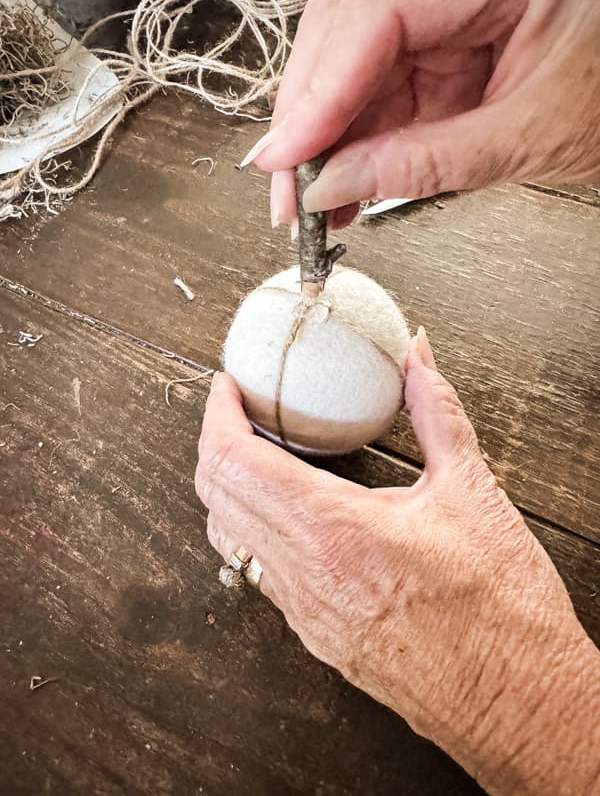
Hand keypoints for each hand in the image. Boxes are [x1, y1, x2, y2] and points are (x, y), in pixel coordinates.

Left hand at [195, 330, 599, 795]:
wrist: (518, 702)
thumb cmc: (502, 607)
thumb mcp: (472, 491)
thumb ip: (435, 410)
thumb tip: (418, 356)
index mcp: (335, 533)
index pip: (236, 463)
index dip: (218, 415)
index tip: (227, 387)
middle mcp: (306, 578)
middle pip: (217, 497)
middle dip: (217, 442)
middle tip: (240, 410)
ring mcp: (304, 614)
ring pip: (229, 538)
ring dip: (230, 487)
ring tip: (259, 452)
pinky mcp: (315, 637)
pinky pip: (259, 573)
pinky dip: (255, 527)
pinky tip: (289, 511)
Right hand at [240, 0, 599, 228]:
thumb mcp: (526, 134)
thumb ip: (425, 163)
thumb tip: (339, 186)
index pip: (372, 18)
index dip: (317, 96)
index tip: (284, 159)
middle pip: (342, 40)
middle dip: (307, 125)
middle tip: (289, 193)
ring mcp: (440, 17)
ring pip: (349, 72)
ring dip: (324, 145)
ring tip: (313, 204)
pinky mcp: (437, 53)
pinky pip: (377, 95)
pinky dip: (355, 147)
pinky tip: (341, 186)